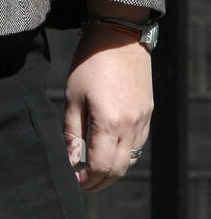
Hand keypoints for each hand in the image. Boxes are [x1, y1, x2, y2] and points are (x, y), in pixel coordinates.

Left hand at [62, 23, 152, 191]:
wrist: (119, 37)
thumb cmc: (90, 63)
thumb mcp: (73, 96)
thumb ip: (72, 131)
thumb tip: (70, 160)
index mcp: (110, 123)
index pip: (100, 167)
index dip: (85, 179)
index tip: (72, 180)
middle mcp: (131, 126)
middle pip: (117, 170)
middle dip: (98, 181)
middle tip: (81, 182)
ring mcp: (143, 120)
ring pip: (129, 159)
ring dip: (111, 170)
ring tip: (92, 168)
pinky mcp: (148, 113)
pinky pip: (137, 144)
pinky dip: (123, 154)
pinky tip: (108, 150)